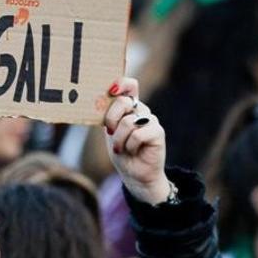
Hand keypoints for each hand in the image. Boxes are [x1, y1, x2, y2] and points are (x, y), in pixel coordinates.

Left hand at [103, 77, 169, 204]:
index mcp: (129, 107)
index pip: (130, 85)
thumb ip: (108, 117)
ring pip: (128, 122)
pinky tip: (133, 151)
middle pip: (124, 101)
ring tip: (122, 148)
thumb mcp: (110, 133)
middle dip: (111, 119)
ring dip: (119, 139)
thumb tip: (99, 102)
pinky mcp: (158, 132)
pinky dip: (130, 145)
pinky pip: (138, 134)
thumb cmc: (121, 152)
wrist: (134, 174)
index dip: (121, 83)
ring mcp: (151, 120)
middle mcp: (141, 110)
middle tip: (110, 133)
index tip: (111, 89)